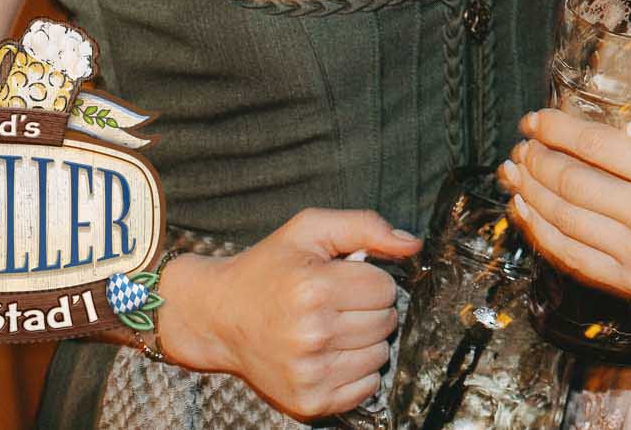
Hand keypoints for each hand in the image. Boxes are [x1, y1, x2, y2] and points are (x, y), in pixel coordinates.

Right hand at [157, 208, 415, 418]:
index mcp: (313, 290)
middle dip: (370, 308)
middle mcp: (311, 336)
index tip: (344, 279)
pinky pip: (366, 388)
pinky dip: (358, 371)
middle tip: (337, 304)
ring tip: (333, 328)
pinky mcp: (309, 402)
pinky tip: (331, 354)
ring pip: (380, 355)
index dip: (371, 279)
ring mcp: (309, 374)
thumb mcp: (310, 230)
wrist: (218, 317)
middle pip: (386, 322)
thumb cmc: (268, 269)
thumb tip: (412, 244)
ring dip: (366, 340)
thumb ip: (365, 227)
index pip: (385, 288)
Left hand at [502, 105, 630, 311]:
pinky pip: (571, 256)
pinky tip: (526, 210)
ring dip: (528, 192)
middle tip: (522, 142)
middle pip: (571, 183)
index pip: (598, 146)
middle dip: (536, 158)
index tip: (536, 118)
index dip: (558, 129)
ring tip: (513, 171)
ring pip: (563, 220)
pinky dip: (540, 231)